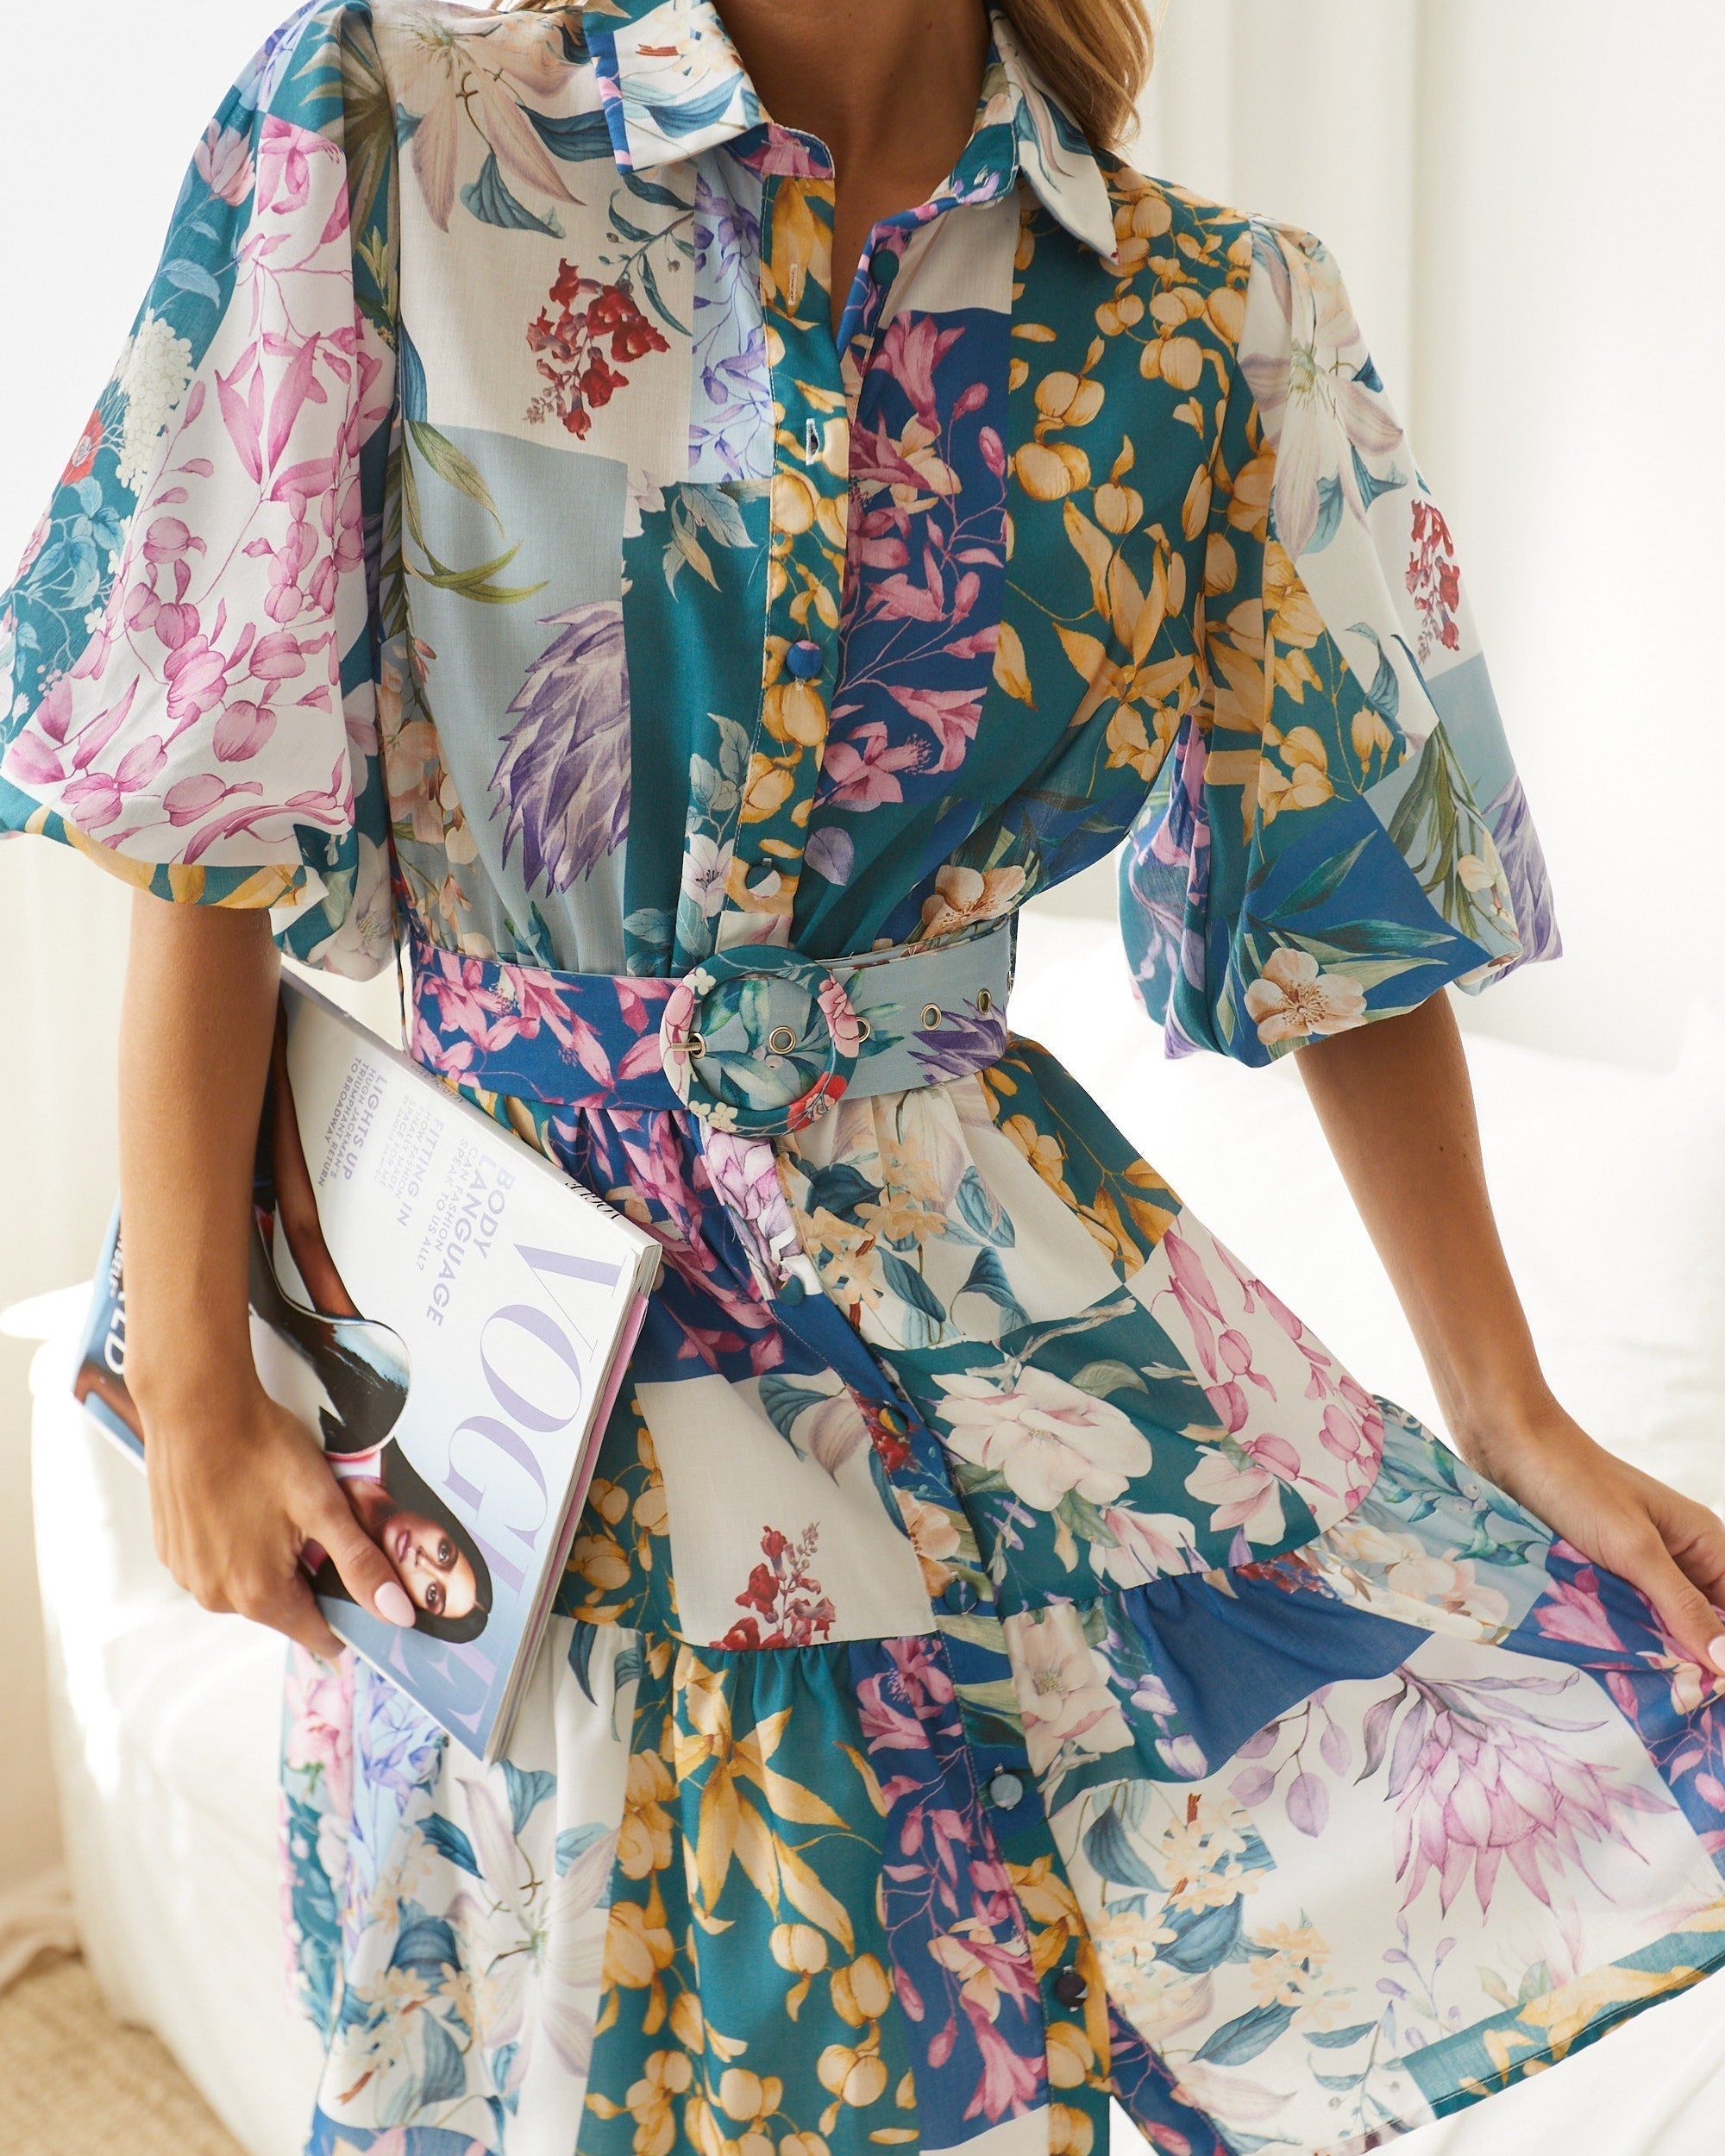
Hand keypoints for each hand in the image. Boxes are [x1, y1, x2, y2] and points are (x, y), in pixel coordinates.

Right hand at [140, 1368, 415, 1659]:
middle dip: (306, 1572)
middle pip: (283, 1604)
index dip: (345, 1612)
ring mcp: (186, 1572)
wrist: (195, 1403)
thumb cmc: (261, 1449)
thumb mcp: (324, 1505)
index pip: (316, 1632)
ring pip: (247, 1582)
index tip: (358, 1579)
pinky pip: (216, 1561)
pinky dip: (235, 1541)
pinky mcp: (169, 1548)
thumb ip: (361, 1564)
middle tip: (315, 1518)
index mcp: (258, 1595)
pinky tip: (243, 1499)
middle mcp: (215, 1596)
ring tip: (276, 1503)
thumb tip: (397, 1615)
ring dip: (268, 1557)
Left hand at [1463, 1397, 1724, 1676]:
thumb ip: (1681, 1604)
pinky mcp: (1604, 1573)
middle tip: (1671, 1699)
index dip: (1724, 1654)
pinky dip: (1620, 1637)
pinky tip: (1610, 1663)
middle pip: (1702, 1626)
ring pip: (1661, 1627)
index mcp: (1707, 1544)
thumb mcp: (1634, 1549)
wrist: (1511, 1445)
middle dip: (1689, 1660)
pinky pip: (1625, 1616)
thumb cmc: (1576, 1484)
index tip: (1708, 1695)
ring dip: (1651, 1652)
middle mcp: (1681, 1558)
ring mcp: (1640, 1567)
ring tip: (1642, 1690)